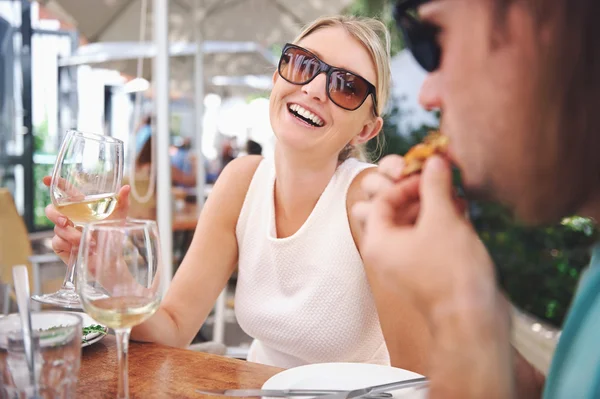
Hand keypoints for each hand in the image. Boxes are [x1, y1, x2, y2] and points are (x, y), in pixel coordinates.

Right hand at [43, 175, 130, 263]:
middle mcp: (70, 217)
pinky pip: (57, 242)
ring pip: (57, 229)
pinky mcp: (61, 245)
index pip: (65, 193)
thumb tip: (127, 187)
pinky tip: (81, 249)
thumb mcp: (119, 217)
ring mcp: (64, 231)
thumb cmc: (114, 235)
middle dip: (55, 215)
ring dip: (73, 236)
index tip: (46, 179)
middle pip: (51, 209)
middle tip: (66, 222)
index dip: (55, 184)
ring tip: (90, 243)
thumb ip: (122, 201)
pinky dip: (69, 246)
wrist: (110, 258)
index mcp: (82, 207)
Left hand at [353, 156, 496, 318]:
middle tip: (433, 181)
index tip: (429, 174)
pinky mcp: (427, 265)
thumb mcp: (441, 219)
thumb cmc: (452, 271)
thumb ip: (434, 185)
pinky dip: (439, 219)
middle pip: (388, 208)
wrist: (474, 319)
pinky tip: (461, 207)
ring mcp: (407, 259)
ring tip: (453, 193)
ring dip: (429, 203)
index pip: (380, 198)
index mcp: (377, 241)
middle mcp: (387, 251)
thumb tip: (434, 160)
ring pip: (409, 220)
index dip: (405, 181)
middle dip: (410, 191)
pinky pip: (426, 234)